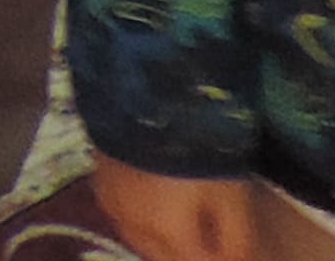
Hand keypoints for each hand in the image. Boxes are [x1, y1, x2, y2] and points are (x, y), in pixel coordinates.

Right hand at [88, 159, 261, 260]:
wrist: (148, 90)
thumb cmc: (199, 145)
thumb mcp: (232, 195)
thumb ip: (236, 238)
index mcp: (169, 236)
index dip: (218, 256)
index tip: (230, 243)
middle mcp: (134, 229)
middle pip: (165, 256)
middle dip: (188, 251)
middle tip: (209, 234)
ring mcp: (112, 204)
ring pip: (140, 238)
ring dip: (162, 237)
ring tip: (183, 216)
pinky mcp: (98, 179)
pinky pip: (123, 213)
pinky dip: (141, 216)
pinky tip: (155, 197)